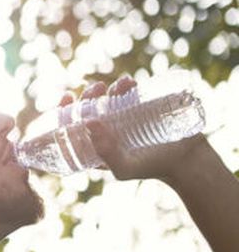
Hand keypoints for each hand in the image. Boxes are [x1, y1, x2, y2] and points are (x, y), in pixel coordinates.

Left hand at [58, 76, 208, 182]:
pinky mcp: (139, 111)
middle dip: (87, 96)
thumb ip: (106, 153)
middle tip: (96, 88)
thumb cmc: (151, 168)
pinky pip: (127, 94)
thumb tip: (88, 122)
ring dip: (105, 88)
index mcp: (93, 147)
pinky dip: (124, 86)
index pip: (71, 128)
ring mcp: (122, 121)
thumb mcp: (124, 168)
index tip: (67, 97)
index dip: (63, 111)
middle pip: (86, 110)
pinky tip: (127, 82)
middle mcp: (105, 133)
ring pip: (104, 100)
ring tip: (116, 86)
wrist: (186, 161)